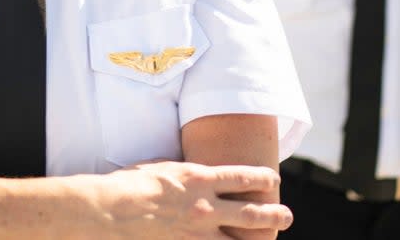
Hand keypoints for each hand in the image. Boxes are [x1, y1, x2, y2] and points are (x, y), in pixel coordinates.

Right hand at [97, 160, 290, 238]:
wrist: (112, 209)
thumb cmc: (130, 183)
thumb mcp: (161, 166)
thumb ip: (182, 173)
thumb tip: (191, 174)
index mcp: (199, 178)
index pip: (241, 177)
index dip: (261, 177)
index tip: (273, 178)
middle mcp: (205, 206)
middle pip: (250, 211)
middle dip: (273, 213)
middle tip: (287, 214)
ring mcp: (197, 232)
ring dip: (258, 239)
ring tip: (271, 239)